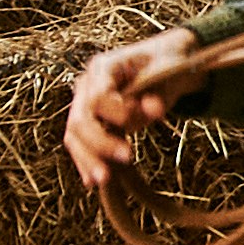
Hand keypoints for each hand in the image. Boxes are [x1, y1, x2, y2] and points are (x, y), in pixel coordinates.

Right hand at [64, 26, 198, 190]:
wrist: (164, 63)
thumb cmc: (167, 63)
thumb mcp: (168, 70)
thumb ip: (158, 91)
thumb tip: (154, 110)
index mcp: (103, 67)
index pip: (99, 97)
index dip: (120, 112)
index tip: (152, 117)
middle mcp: (86, 86)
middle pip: (80, 119)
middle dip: (101, 143)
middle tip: (127, 156)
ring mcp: (84, 104)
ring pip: (75, 136)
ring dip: (88, 159)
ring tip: (103, 180)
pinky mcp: (91, 122)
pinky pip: (80, 144)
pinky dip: (87, 162)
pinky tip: (92, 181)